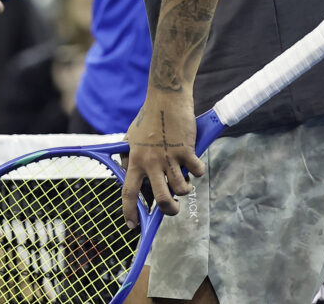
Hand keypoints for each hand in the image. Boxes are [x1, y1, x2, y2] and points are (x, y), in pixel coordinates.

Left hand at [121, 91, 202, 228]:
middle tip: (174, 208)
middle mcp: (151, 162)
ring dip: (186, 189)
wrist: (166, 98)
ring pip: (181, 187)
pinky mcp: (186, 149)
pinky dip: (198, 171)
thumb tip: (126, 174)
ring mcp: (169, 156)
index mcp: (135, 160)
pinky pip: (196, 171)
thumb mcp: (131, 137)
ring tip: (186, 182)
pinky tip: (196, 165)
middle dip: (170, 210)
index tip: (133, 226)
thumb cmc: (149, 116)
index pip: (128, 192)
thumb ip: (128, 157)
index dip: (130, 212)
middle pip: (160, 198)